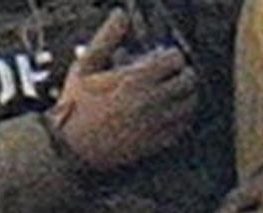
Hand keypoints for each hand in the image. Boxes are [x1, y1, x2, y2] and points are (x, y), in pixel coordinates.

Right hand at [45, 10, 197, 170]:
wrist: (72, 147)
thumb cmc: (76, 104)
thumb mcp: (85, 66)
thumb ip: (106, 38)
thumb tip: (120, 15)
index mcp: (136, 79)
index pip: (175, 60)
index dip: (172, 55)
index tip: (164, 57)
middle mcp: (152, 102)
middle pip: (189, 82)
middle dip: (183, 73)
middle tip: (172, 74)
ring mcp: (157, 124)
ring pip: (190, 105)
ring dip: (185, 95)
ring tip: (171, 93)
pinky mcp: (158, 143)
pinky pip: (183, 127)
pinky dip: (180, 117)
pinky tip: (167, 113)